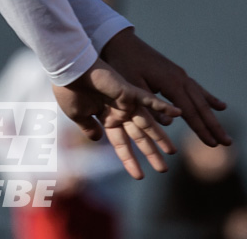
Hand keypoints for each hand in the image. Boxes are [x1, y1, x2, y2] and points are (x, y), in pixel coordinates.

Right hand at [54, 60, 180, 180]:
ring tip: (173, 152)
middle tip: (163, 169)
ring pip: (147, 123)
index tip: (139, 176)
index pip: (121, 144)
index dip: (129, 160)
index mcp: (106, 119)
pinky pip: (149, 100)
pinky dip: (163, 106)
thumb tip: (98, 140)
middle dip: (150, 153)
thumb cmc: (69, 91)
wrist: (68, 70)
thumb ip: (89, 128)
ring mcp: (125, 103)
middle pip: (138, 137)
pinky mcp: (129, 91)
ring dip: (160, 137)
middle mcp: (118, 112)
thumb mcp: (77, 115)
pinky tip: (178, 112)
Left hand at [99, 27, 230, 148]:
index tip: (212, 144)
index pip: (189, 111)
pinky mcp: (177, 74)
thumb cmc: (123, 64)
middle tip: (227, 143)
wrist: (121, 42)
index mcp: (170, 83)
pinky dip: (209, 99)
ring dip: (213, 118)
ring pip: (201, 99)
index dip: (200, 129)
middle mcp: (180, 78)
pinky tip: (220, 106)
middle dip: (213, 126)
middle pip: (200, 106)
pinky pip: (197, 89)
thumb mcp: (132, 86)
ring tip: (224, 135)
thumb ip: (150, 105)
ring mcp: (180, 75)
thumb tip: (171, 123)